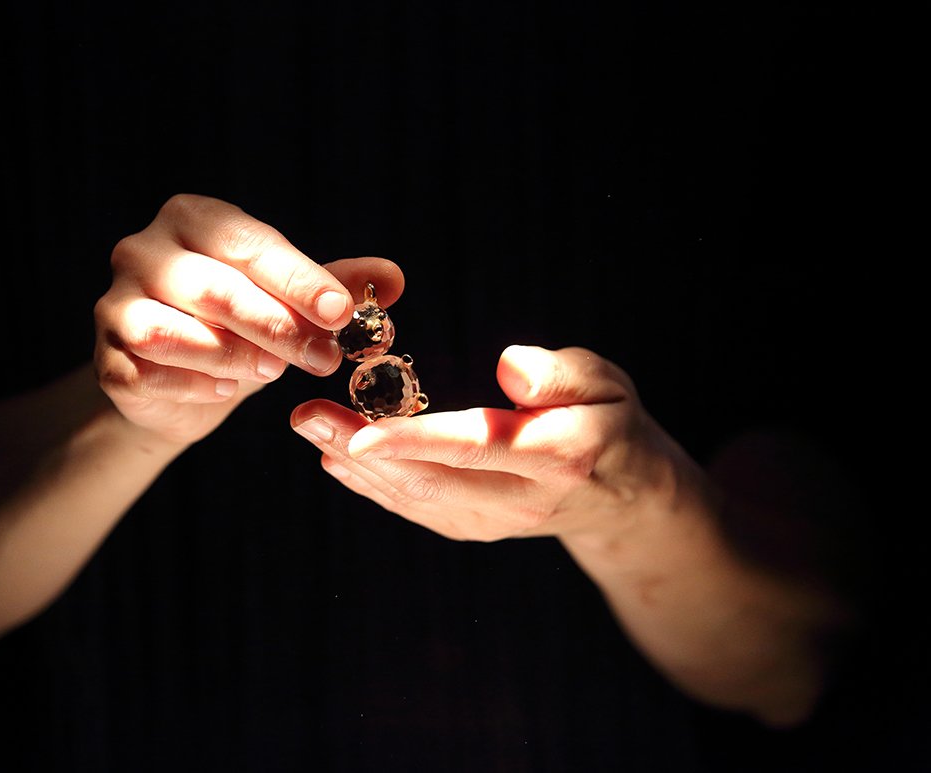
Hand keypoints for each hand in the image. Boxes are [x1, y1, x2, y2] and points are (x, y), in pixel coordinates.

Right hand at [95, 193, 403, 445]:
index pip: (249, 245)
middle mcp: (143, 251)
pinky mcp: (105, 358)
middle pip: (216, 289)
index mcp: (193, 220)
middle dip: (278, 327)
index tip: (342, 311)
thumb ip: (332, 286)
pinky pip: (147, 373)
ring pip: (175, 333)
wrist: (176, 383)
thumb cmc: (238, 326)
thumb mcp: (287, 301)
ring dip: (234, 357)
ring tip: (274, 372)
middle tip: (326, 357)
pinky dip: (193, 385)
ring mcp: (116, 305)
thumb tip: (393, 277)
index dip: (298, 279)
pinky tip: (224, 392)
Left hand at [290, 344, 688, 541]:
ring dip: (355, 468)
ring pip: (416, 499)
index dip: (415, 440)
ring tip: (311, 428)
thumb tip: (510, 366)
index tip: (360, 432)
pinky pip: (418, 509)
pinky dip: (374, 487)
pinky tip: (338, 460)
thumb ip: (561, 375)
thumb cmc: (610, 422)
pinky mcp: (476, 529)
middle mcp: (521, 500)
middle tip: (306, 415)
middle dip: (359, 448)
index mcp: (558, 455)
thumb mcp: (607, 384)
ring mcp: (496, 523)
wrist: (625, 496)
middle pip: (430, 478)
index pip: (477, 445)